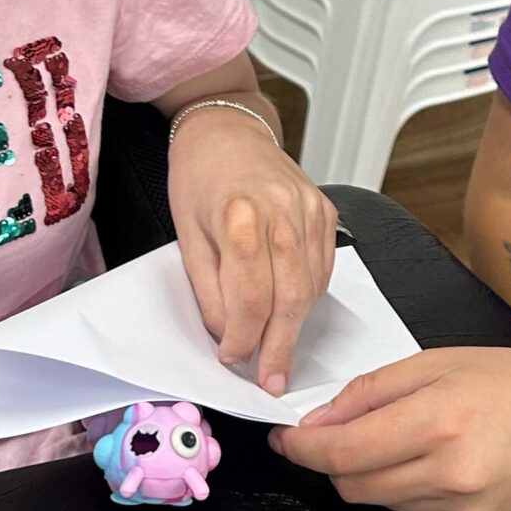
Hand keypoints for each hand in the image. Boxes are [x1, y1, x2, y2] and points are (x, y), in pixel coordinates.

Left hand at [168, 111, 336, 394]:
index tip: (233, 357)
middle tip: (271, 379)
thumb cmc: (200, 177)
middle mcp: (283, 210)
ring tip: (277, 349)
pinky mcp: (325, 209)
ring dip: (295, 324)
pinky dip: (308, 295)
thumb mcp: (185, 234)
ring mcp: (310, 209)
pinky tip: (290, 308)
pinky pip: (323, 267)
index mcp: (241, 214)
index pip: (251, 294)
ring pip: (312, 285)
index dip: (243, 335)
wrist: (227, 130)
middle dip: (280, 345)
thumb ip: (209, 288)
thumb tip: (228, 334)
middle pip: (291, 295)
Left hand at [273, 348, 510, 510]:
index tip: (284, 438)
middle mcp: (448, 472)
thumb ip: (374, 390)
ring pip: (379, 502)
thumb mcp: (443, 362)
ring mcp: (460, 509)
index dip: (302, 448)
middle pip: (351, 485)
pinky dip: (408, 488)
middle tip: (338, 432)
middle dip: (333, 461)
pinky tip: (441, 461)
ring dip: (371, 474)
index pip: (341, 452)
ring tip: (407, 438)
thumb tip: (317, 421)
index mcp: (438, 419)